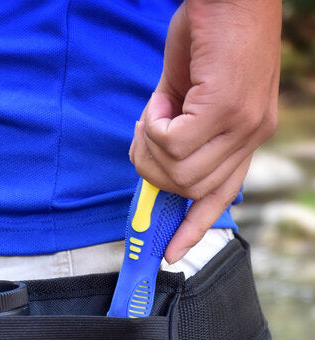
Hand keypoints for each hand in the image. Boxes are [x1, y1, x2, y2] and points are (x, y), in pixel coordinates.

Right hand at [129, 0, 281, 261]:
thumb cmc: (211, 29)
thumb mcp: (196, 91)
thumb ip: (184, 129)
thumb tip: (156, 162)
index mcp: (249, 134)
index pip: (222, 195)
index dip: (194, 227)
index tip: (171, 253)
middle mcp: (252, 134)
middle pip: (190, 189)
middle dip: (153, 169)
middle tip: (143, 134)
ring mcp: (242, 123)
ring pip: (179, 171)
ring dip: (150, 146)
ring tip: (151, 113)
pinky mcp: (225, 108)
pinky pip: (173, 143)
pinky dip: (153, 126)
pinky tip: (158, 100)